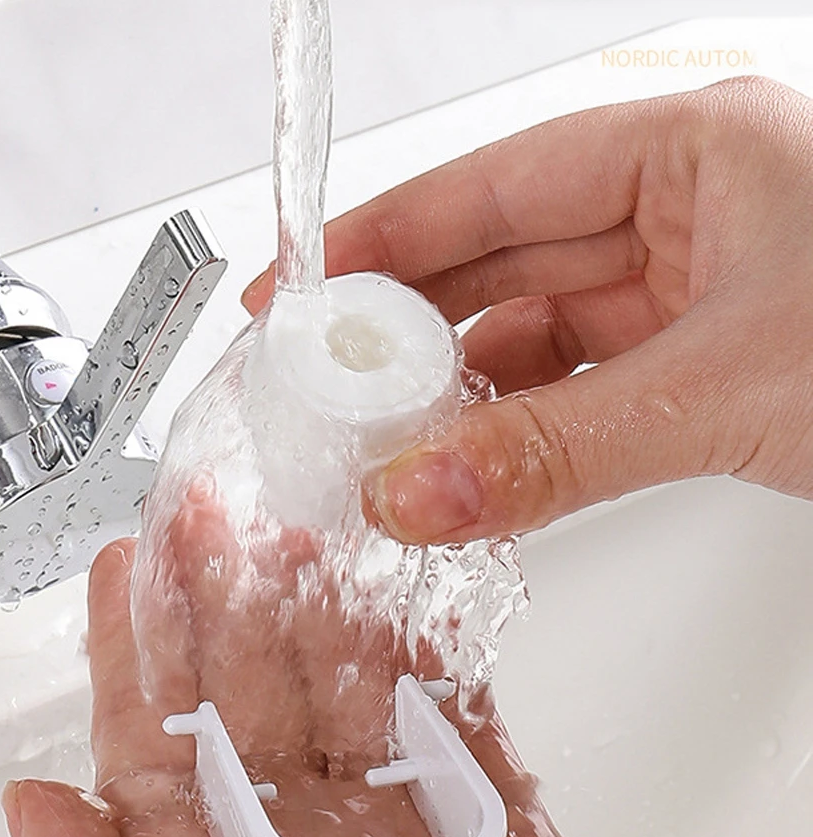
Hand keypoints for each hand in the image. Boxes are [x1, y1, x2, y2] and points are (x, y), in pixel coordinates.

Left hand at [3, 496, 638, 836]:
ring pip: (358, 691)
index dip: (136, 644)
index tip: (124, 563)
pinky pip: (469, 727)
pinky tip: (412, 596)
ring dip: (329, 608)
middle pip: (257, 692)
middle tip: (215, 514)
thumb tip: (33, 810)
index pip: (158, 737)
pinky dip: (443, 658)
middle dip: (229, 597)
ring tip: (303, 533)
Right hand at [243, 76, 812, 543]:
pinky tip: (471, 464)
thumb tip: (421, 490)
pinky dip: (520, 430)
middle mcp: (682, 214)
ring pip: (533, 334)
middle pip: (497, 260)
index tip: (301, 287)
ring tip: (385, 439)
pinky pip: (577, 389)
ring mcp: (687, 292)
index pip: (490, 186)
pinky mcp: (698, 365)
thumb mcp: (728, 388)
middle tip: (326, 382)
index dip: (382, 238)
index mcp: (689, 153)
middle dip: (406, 326)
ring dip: (460, 393)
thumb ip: (561, 449)